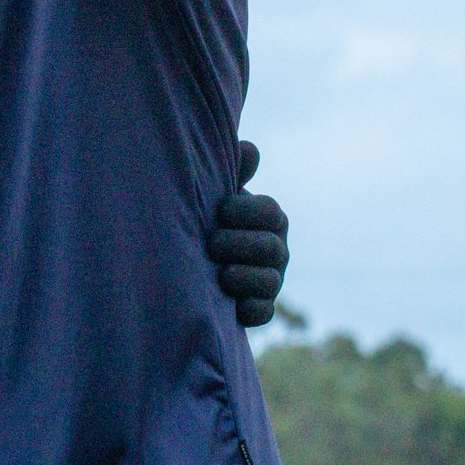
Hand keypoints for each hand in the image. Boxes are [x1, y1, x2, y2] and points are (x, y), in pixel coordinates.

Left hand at [209, 140, 289, 326]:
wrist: (188, 260)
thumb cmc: (205, 217)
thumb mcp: (214, 194)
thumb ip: (231, 172)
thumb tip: (249, 151)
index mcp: (268, 218)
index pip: (270, 213)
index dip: (247, 211)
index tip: (220, 210)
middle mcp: (276, 249)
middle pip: (272, 248)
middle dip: (241, 245)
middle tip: (212, 244)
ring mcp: (270, 281)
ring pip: (270, 282)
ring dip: (245, 277)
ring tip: (221, 274)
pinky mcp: (258, 308)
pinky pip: (264, 312)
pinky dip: (249, 309)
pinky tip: (231, 305)